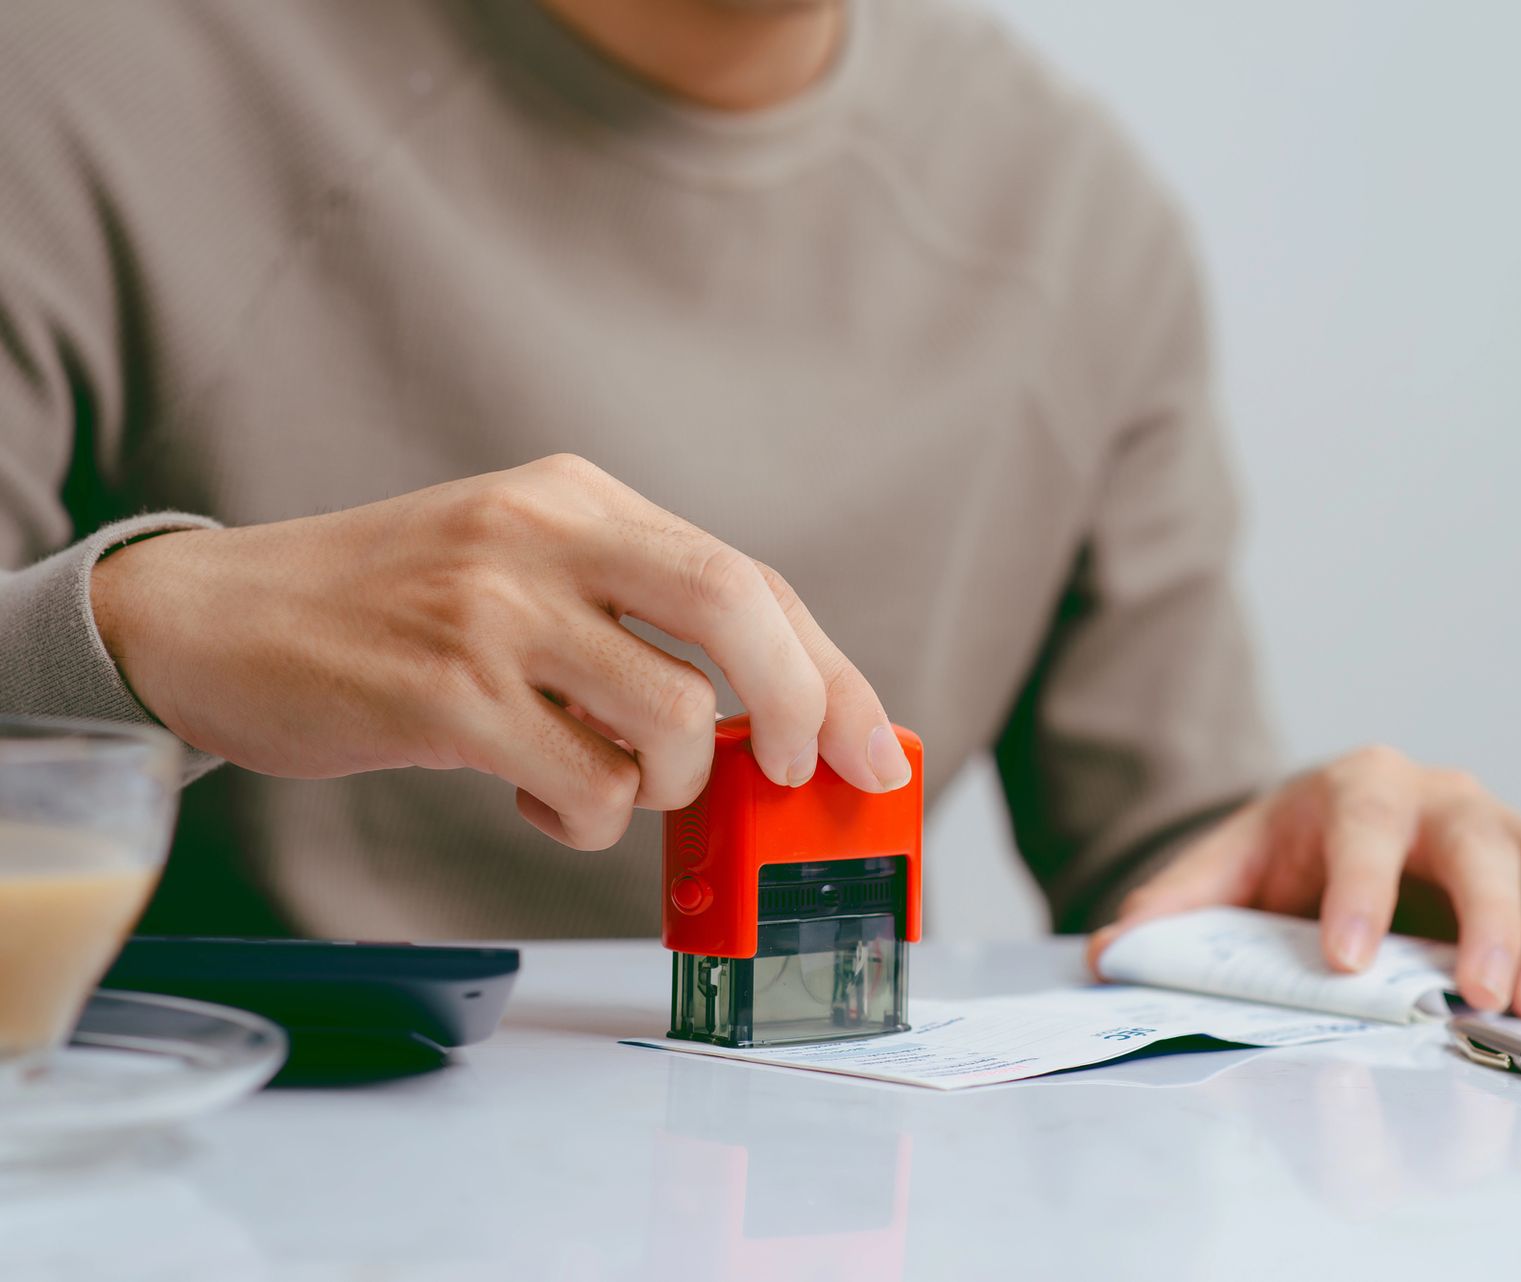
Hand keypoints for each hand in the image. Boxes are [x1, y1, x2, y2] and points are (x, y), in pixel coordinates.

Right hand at [90, 454, 910, 848]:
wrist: (216, 617)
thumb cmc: (390, 611)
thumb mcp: (522, 569)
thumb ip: (632, 621)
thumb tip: (772, 720)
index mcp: (579, 496)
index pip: (747, 578)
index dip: (828, 671)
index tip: (872, 746)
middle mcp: (544, 532)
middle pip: (735, 607)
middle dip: (800, 704)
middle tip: (798, 774)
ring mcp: (493, 608)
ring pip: (671, 716)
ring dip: (666, 782)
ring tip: (606, 780)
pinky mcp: (444, 692)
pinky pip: (585, 783)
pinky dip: (587, 816)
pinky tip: (538, 794)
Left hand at [1088, 746, 1520, 1017]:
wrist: (1327, 841)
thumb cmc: (1282, 862)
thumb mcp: (1218, 877)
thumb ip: (1171, 912)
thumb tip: (1115, 950)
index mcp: (1354, 788)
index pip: (1364, 824)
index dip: (1360, 888)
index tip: (1347, 959)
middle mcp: (1444, 798)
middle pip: (1483, 840)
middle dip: (1486, 918)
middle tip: (1475, 997)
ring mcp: (1507, 829)